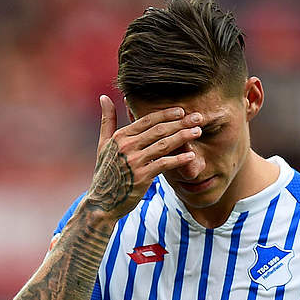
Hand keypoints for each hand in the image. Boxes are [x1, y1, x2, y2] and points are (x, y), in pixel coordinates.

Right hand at [83, 95, 203, 221]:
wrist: (102, 203)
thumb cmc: (105, 173)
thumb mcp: (103, 144)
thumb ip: (107, 120)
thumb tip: (104, 97)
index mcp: (120, 137)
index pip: (147, 120)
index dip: (166, 114)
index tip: (182, 111)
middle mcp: (126, 147)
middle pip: (159, 130)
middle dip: (181, 122)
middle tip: (198, 118)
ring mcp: (134, 162)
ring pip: (164, 144)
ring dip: (183, 137)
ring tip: (198, 132)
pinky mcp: (142, 177)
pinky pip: (164, 164)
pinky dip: (179, 159)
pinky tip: (192, 156)